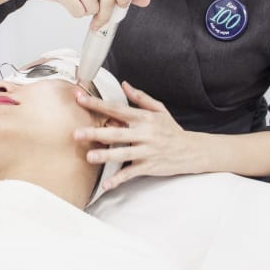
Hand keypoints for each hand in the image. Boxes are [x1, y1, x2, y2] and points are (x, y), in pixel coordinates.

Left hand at [72, 81, 195, 190]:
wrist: (191, 150)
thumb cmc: (172, 130)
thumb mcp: (159, 110)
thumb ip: (140, 97)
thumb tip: (125, 85)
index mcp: (144, 118)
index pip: (117, 108)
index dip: (98, 104)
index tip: (81, 99)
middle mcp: (144, 134)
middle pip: (117, 132)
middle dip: (96, 133)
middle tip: (77, 133)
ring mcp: (146, 151)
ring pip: (123, 153)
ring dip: (105, 155)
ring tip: (89, 157)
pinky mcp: (148, 166)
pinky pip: (131, 173)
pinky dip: (118, 179)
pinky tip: (106, 184)